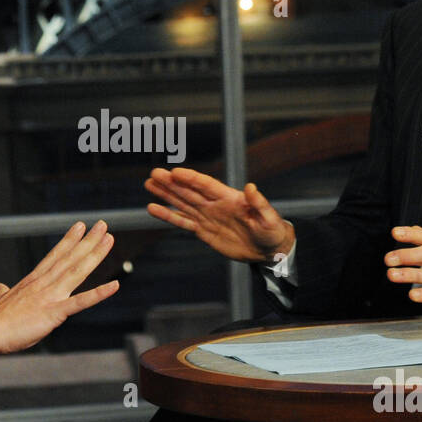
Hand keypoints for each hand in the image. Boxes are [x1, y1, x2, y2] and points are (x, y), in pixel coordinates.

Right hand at [0, 220, 118, 364]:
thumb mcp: (1, 300)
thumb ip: (3, 292)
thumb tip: (0, 286)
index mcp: (33, 281)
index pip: (55, 255)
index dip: (69, 240)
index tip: (80, 226)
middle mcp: (44, 283)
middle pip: (70, 257)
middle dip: (88, 241)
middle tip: (103, 225)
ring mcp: (50, 296)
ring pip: (77, 271)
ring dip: (95, 255)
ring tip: (109, 240)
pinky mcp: (54, 313)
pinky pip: (81, 302)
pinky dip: (99, 293)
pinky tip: (114, 285)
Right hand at [144, 167, 293, 262]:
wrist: (269, 249)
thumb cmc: (272, 230)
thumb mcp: (269, 218)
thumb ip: (259, 203)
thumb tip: (251, 187)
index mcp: (229, 198)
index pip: (206, 185)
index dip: (191, 178)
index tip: (175, 172)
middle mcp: (215, 204)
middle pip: (189, 191)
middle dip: (171, 183)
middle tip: (154, 173)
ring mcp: (208, 217)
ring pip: (182, 203)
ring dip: (166, 194)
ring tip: (149, 184)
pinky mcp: (204, 231)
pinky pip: (183, 222)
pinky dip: (168, 216)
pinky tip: (153, 208)